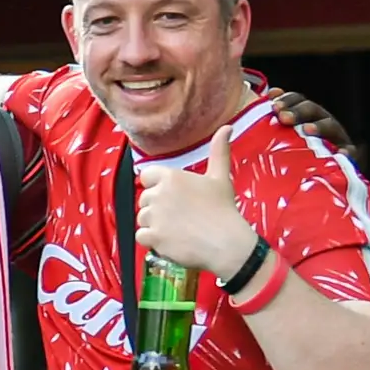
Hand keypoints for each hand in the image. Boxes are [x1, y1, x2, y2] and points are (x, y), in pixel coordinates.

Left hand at [132, 124, 261, 280]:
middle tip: (181, 215)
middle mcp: (158, 194)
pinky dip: (153, 240)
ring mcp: (154, 216)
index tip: (173, 196)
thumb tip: (227, 127)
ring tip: (177, 228)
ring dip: (154, 224)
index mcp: (171, 177)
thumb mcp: (220, 177)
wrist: (226, 243)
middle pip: (144, 199)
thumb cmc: (223, 209)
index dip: (157, 186)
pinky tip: (171, 239)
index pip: (146, 176)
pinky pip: (141, 236)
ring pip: (142, 218)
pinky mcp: (152, 236)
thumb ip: (218, 151)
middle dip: (158, 207)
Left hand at [266, 85, 354, 155]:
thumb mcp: (278, 141)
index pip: (298, 101)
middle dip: (298, 111)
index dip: (287, 99)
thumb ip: (270, 123)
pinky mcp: (348, 156)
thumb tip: (264, 99)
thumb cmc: (290, 160)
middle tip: (283, 117)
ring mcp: (336, 138)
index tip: (273, 102)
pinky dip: (345, 153)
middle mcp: (321, 124)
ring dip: (318, 127)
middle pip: (313, 110)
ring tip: (307, 130)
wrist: (315, 188)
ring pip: (330, 126)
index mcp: (305, 117)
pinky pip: (349, 153)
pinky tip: (340, 154)